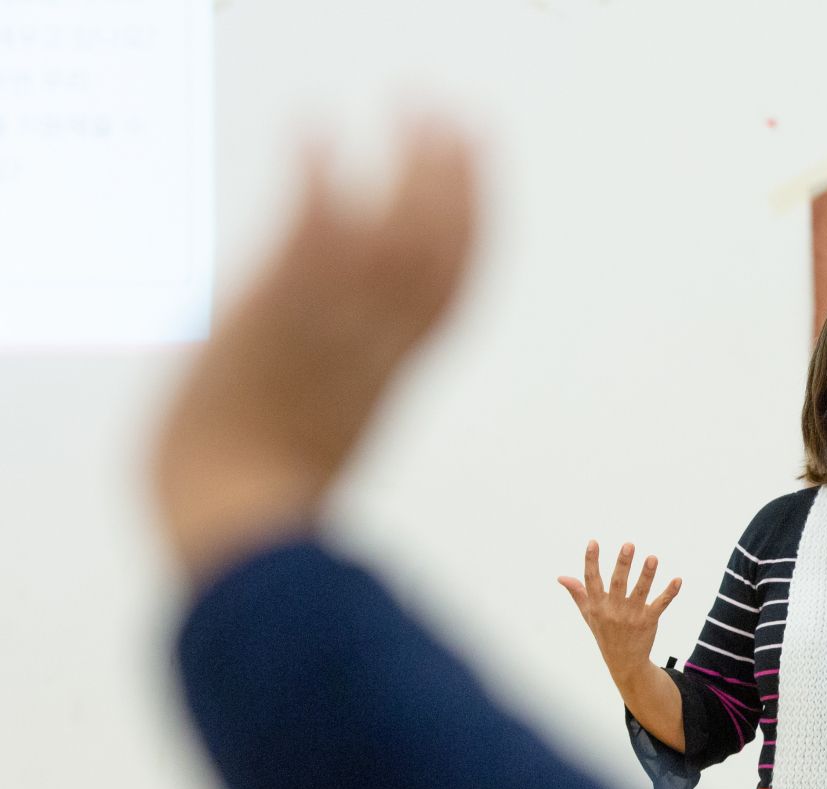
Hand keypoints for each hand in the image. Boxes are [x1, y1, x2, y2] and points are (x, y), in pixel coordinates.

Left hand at [153, 120, 477, 581]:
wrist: (232, 525)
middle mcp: (373, 348)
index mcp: (388, 377)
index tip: (479, 172)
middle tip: (462, 118)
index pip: (450, 293)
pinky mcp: (273, 324)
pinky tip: (315, 136)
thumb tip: (330, 396)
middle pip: (436, 257)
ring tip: (417, 111)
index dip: (473, 229)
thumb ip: (331, 395)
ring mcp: (329, 334)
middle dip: (456, 185)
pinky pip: (307, 246)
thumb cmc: (260, 494)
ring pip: (395, 244)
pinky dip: (317, 186)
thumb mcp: (314, 435)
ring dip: (410, 171)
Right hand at [558, 541, 681, 686]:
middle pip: (618, 583)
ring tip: (653, 558)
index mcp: (597, 606)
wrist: (624, 662)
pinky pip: (660, 605)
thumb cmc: (605, 634)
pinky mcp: (648, 621)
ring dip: (647, 575)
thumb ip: (578, 594)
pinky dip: (670, 593)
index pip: (592, 580)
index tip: (593, 542)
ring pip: (640, 592)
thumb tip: (562, 577)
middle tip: (628, 545)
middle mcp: (613, 610)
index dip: (591, 561)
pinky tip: (678, 580)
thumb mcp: (588, 615)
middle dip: (623, 564)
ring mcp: (632, 616)